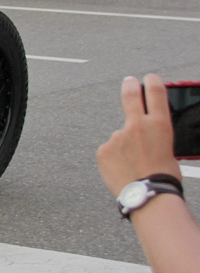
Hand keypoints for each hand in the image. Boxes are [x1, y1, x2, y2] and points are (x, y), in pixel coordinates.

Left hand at [97, 75, 181, 196]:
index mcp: (159, 125)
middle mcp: (136, 126)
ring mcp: (117, 137)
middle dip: (130, 86)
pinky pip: (109, 151)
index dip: (152, 82)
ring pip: (120, 137)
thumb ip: (155, 136)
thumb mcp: (168, 149)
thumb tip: (148, 136)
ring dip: (125, 148)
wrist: (148, 195)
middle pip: (130, 97)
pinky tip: (123, 171)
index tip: (149, 77)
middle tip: (128, 81)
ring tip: (134, 167)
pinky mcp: (103, 149)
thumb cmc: (163, 176)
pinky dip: (115, 160)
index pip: (155, 93)